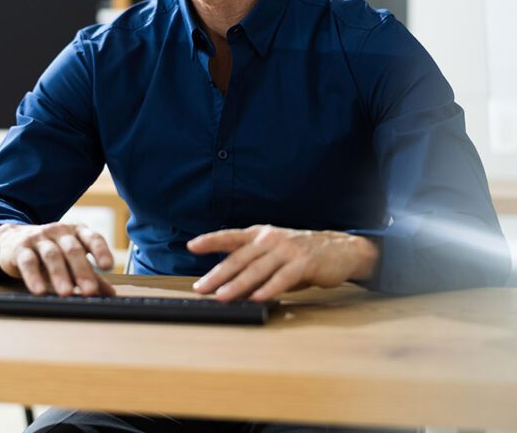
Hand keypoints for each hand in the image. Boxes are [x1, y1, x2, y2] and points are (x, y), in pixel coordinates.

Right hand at [0, 222, 115, 296]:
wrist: (12, 239)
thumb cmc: (49, 250)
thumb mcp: (70, 259)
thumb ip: (90, 273)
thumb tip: (111, 293)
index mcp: (76, 232)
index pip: (92, 238)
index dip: (101, 250)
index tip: (108, 266)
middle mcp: (59, 231)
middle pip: (72, 249)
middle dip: (82, 270)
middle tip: (90, 290)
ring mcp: (39, 238)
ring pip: (51, 255)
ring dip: (60, 274)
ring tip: (66, 293)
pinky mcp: (20, 248)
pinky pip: (28, 262)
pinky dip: (33, 276)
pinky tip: (39, 290)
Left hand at [187, 225, 378, 301]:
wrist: (340, 249)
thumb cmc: (300, 254)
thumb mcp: (273, 253)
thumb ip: (253, 265)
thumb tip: (228, 286)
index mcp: (260, 234)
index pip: (230, 236)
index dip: (210, 240)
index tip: (192, 245)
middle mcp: (270, 239)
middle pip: (239, 258)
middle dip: (217, 274)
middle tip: (201, 288)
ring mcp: (287, 250)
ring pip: (257, 269)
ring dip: (238, 285)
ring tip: (222, 296)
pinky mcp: (303, 263)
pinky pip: (282, 278)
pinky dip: (268, 289)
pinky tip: (257, 298)